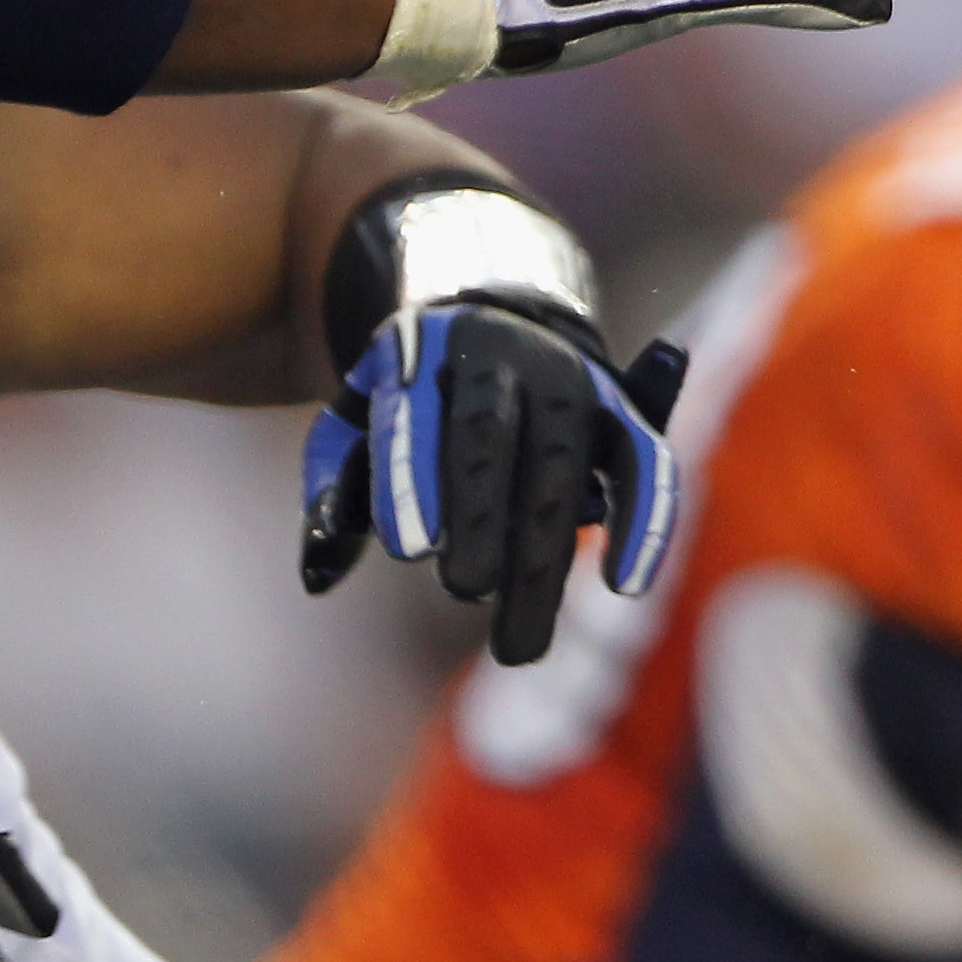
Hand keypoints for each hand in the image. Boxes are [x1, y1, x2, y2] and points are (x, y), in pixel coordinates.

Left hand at [302, 297, 690, 664]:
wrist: (499, 311)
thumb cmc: (413, 393)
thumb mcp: (358, 414)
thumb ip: (337, 486)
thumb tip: (319, 573)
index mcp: (422, 348)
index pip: (417, 411)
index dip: (415, 475)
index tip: (410, 548)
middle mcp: (504, 355)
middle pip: (492, 435)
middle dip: (483, 515)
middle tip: (464, 590)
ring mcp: (570, 379)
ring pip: (563, 464)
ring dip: (544, 556)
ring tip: (518, 650)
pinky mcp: (620, 411)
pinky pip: (642, 461)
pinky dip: (643, 520)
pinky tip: (625, 586)